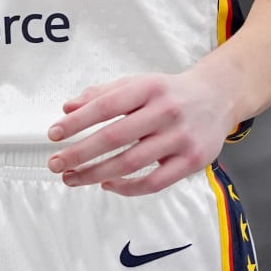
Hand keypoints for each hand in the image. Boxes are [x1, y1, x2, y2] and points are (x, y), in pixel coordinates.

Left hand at [45, 69, 236, 195]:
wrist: (217, 98)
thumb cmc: (169, 92)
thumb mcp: (137, 83)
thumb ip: (102, 94)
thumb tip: (68, 108)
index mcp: (149, 88)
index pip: (106, 105)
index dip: (77, 121)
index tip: (53, 134)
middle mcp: (165, 111)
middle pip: (115, 137)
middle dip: (80, 152)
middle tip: (56, 163)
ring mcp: (180, 138)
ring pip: (131, 163)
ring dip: (96, 174)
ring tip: (72, 178)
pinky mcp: (191, 161)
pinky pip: (154, 182)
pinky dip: (127, 187)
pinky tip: (107, 184)